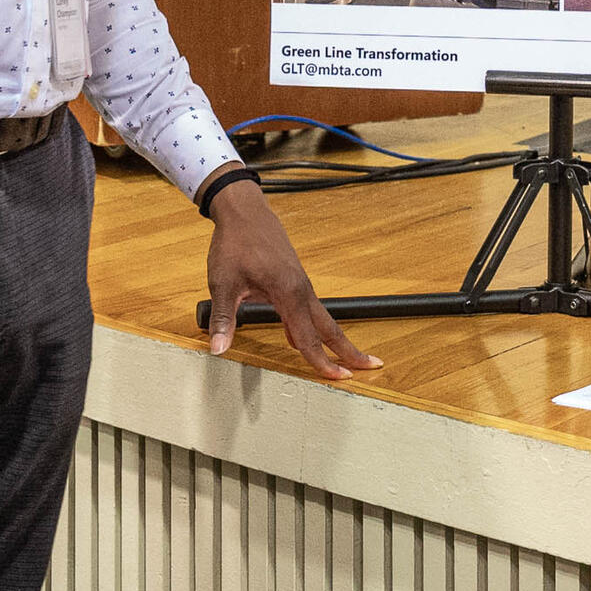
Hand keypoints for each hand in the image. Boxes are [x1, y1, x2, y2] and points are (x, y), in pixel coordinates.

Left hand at [201, 175, 381, 380]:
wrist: (244, 211)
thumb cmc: (235, 243)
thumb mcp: (223, 283)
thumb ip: (223, 318)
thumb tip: (218, 348)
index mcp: (287, 292)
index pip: (307, 337)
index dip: (323, 362)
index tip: (341, 379)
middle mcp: (300, 289)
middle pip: (329, 327)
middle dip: (350, 350)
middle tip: (372, 366)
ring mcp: (300, 283)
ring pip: (321, 318)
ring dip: (335, 339)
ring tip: (347, 359)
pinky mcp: (294, 279)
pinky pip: (309, 308)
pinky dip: (314, 326)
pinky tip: (298, 338)